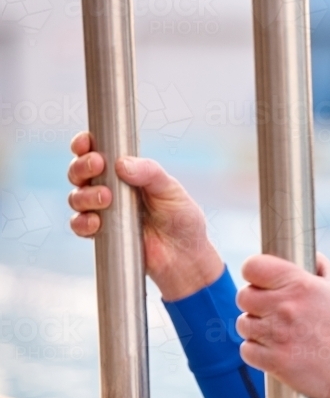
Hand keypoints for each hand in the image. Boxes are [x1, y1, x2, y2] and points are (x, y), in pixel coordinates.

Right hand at [67, 131, 223, 300]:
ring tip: (106, 198)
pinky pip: (78, 225)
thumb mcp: (171, 190)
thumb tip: (121, 164)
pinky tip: (96, 222)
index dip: (84, 145)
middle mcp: (108, 189)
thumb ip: (149, 173)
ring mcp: (102, 211)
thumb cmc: (181, 218)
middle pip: (79, 172)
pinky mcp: (100, 233)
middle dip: (82, 167)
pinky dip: (82, 222)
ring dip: (85, 195)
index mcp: (125, 172)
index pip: (96, 152)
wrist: (184, 255)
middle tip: (97, 166)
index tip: (86, 142)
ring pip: (76, 197)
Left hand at [235, 253, 329, 397]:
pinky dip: (257, 351)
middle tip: (271, 311)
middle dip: (254, 302)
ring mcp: (277, 336)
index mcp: (301, 285)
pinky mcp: (274, 362)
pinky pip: (246, 350)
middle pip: (243, 296)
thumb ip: (321, 268)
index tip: (262, 282)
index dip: (255, 273)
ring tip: (276, 332)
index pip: (253, 267)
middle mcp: (285, 308)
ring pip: (243, 324)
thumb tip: (309, 256)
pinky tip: (276, 350)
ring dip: (255, 328)